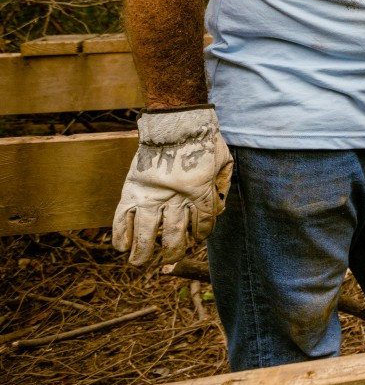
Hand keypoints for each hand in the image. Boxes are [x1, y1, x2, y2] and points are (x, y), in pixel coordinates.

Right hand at [112, 106, 233, 266]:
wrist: (174, 122)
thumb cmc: (203, 140)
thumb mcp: (224, 161)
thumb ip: (222, 185)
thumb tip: (217, 210)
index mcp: (200, 191)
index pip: (203, 224)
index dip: (202, 234)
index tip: (197, 237)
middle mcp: (175, 198)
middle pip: (175, 235)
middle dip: (174, 250)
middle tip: (169, 257)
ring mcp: (152, 195)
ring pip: (147, 233)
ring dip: (143, 251)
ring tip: (140, 262)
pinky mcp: (132, 190)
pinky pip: (123, 218)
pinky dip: (120, 235)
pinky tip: (122, 246)